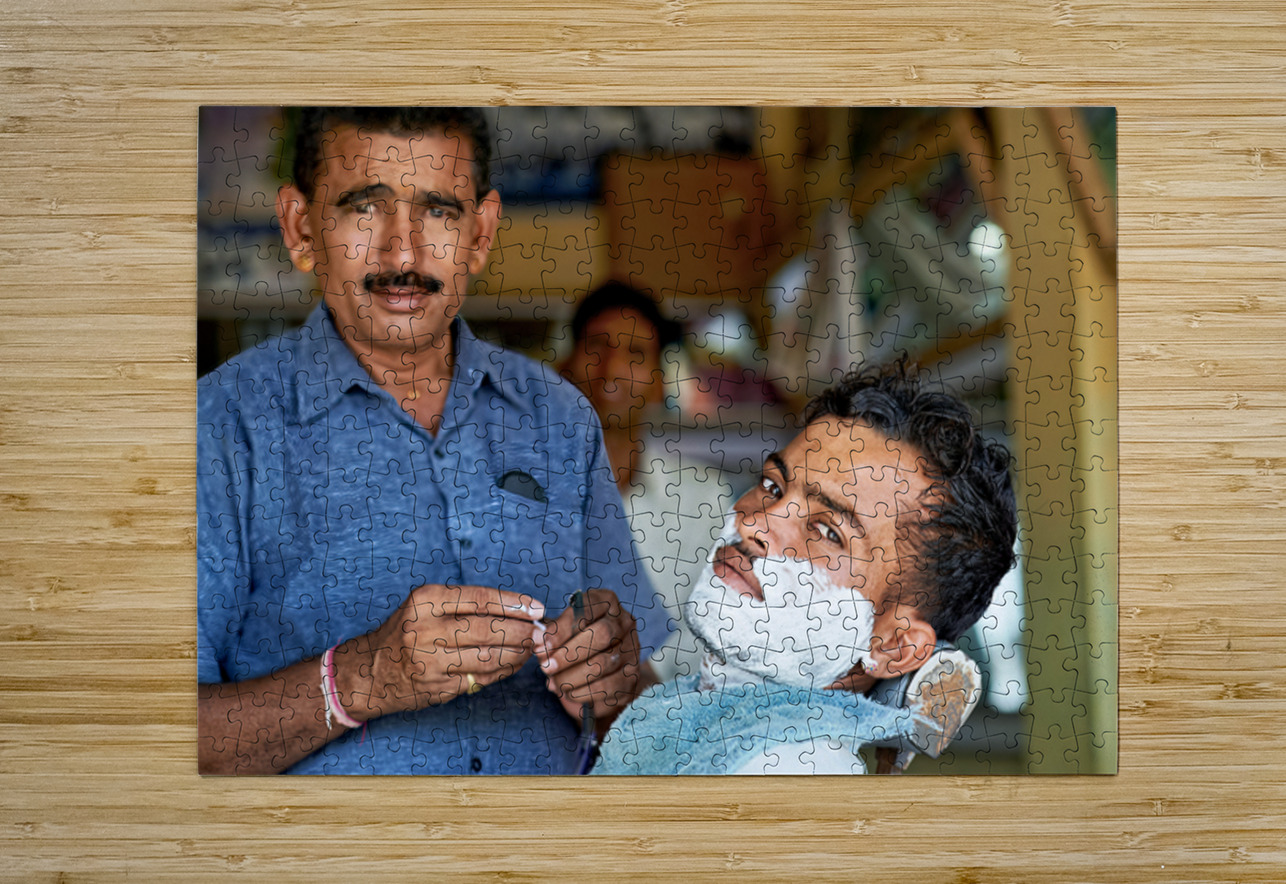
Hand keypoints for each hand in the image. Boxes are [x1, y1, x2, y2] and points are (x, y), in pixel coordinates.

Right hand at [332, 584, 544, 720]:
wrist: (371, 671)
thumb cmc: (408, 631)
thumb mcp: (427, 605)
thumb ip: (466, 604)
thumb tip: (518, 609)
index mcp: (425, 601)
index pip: (480, 600)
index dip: (514, 604)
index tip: (537, 608)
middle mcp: (426, 630)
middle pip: (488, 630)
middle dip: (522, 632)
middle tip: (541, 632)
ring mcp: (430, 662)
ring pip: (489, 658)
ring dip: (517, 654)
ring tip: (531, 648)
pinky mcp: (437, 687)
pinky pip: (481, 679)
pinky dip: (502, 671)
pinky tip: (512, 664)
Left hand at [534, 588, 644, 730]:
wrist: (600, 673)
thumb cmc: (576, 644)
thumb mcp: (563, 632)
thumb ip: (552, 635)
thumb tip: (538, 642)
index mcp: (607, 602)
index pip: (588, 608)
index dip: (563, 627)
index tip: (542, 644)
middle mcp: (624, 623)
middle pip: (602, 634)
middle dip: (569, 654)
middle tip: (547, 667)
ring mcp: (632, 650)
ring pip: (603, 663)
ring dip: (572, 676)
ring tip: (554, 683)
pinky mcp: (632, 677)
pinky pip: (608, 687)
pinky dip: (583, 692)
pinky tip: (569, 693)